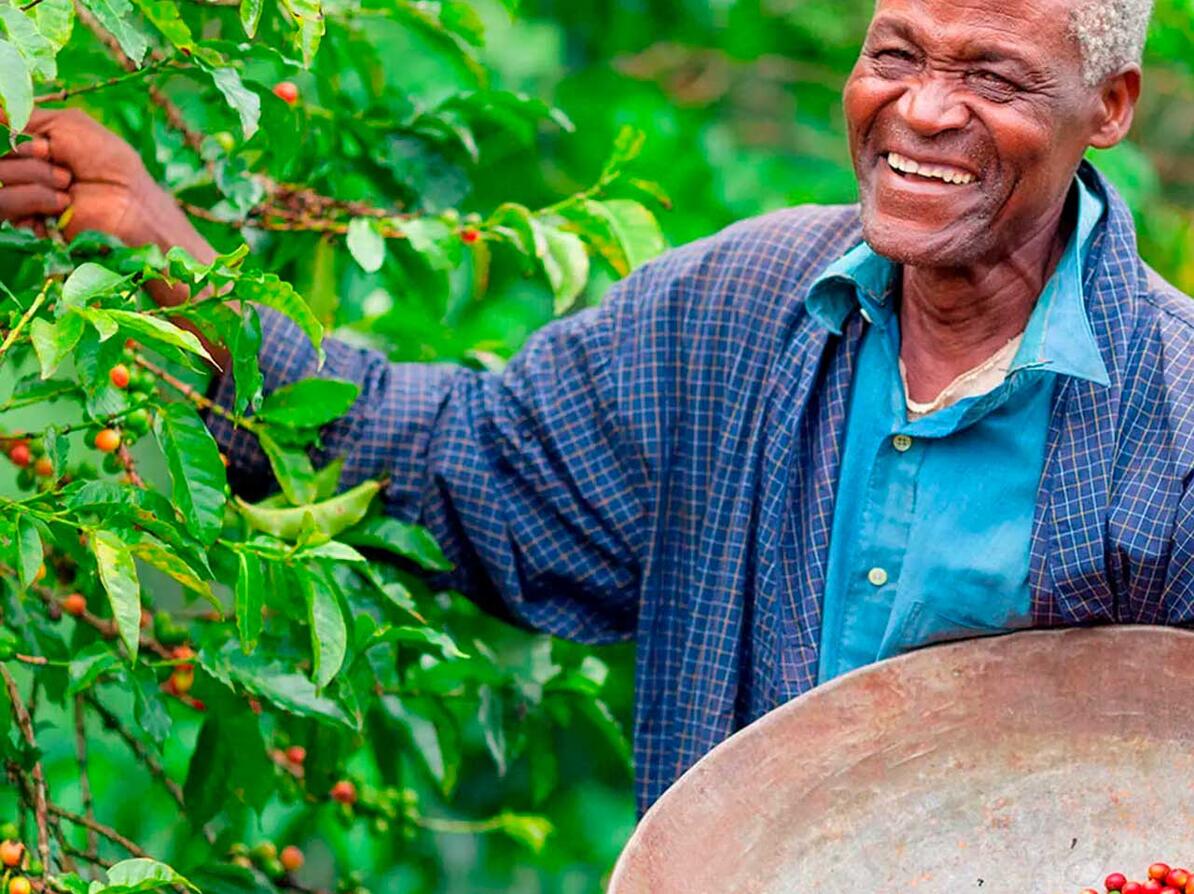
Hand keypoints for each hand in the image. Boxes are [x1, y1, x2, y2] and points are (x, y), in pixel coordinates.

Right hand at [1, 108, 227, 369]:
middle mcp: (21, 165)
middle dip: (31, 160)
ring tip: (68, 190)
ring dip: (37, 180)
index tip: (46, 146)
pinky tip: (61, 209)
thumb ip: (26, 115)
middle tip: (67, 173)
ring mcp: (22, 192)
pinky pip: (4, 204)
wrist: (130, 206)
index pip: (2, 133)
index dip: (17, 139)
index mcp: (31, 141)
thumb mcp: (69, 125)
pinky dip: (34, 202)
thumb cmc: (108, 162)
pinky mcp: (26, 219)